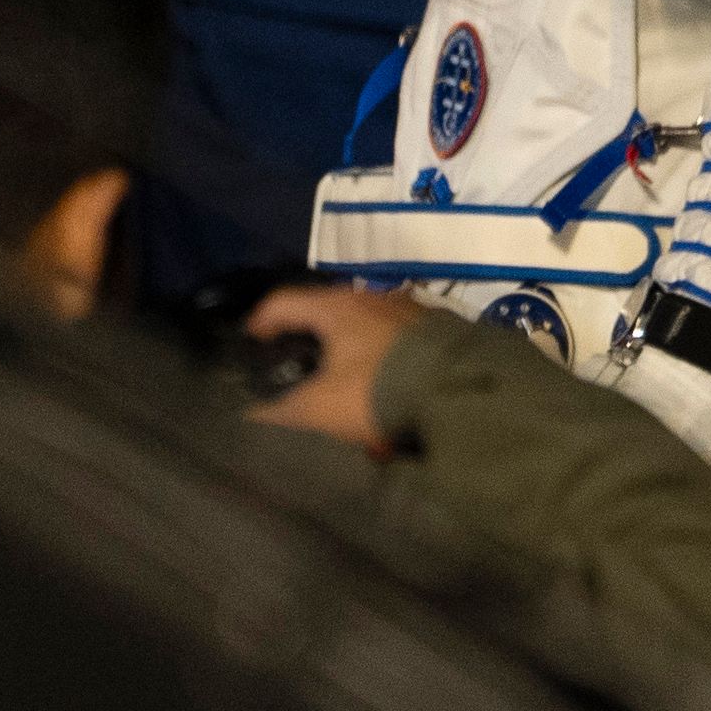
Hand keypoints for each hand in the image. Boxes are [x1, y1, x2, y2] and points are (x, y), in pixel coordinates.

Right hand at [240, 282, 427, 455]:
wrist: (460, 393)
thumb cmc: (378, 391)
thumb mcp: (320, 407)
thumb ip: (282, 409)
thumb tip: (256, 413)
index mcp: (338, 307)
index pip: (284, 302)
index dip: (260, 322)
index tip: (250, 343)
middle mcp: (374, 298)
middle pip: (327, 313)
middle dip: (310, 340)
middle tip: (295, 366)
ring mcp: (410, 310)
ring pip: (365, 329)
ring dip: (349, 355)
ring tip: (341, 386)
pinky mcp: (438, 330)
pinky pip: (395, 343)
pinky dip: (380, 363)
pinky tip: (383, 391)